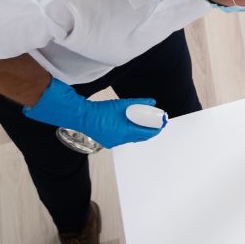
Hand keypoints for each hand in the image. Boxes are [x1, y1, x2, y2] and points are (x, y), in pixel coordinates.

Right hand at [22, 80, 163, 148]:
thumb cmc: (100, 110)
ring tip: (145, 121)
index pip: (145, 133)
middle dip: (149, 130)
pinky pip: (123, 137)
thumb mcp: (122, 104)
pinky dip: (130, 131)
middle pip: (139, 137)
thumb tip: (152, 102)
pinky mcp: (107, 140)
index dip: (156, 128)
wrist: (81, 116)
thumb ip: (139, 103)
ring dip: (139, 130)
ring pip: (131, 137)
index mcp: (124, 133)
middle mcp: (119, 140)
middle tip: (156, 122)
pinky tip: (131, 123)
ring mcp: (113, 141)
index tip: (162, 122)